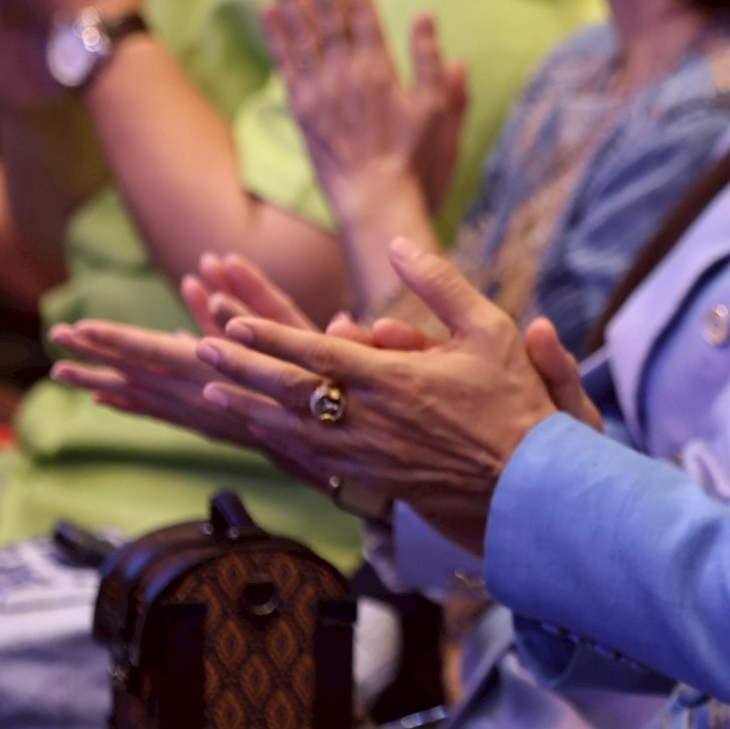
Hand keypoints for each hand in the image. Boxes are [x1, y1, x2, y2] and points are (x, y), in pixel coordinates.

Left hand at [189, 239, 557, 548]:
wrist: (530, 483)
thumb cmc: (513, 401)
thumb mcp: (488, 328)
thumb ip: (439, 284)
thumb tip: (398, 245)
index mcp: (394, 379)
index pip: (316, 353)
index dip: (268, 337)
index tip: (231, 322)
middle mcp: (371, 419)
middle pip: (290, 391)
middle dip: (241, 369)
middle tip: (200, 349)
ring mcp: (369, 454)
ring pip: (292, 431)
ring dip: (248, 408)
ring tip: (210, 392)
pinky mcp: (373, 479)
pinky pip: (313, 460)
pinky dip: (279, 443)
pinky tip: (260, 433)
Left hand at [265, 0, 467, 212]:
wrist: (376, 201)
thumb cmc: (414, 159)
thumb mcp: (438, 111)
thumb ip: (432, 63)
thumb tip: (426, 18)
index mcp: (380, 68)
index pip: (363, 10)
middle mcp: (345, 73)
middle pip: (328, 13)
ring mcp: (320, 91)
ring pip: (301, 34)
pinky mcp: (302, 111)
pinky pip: (285, 65)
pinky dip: (276, 36)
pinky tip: (269, 13)